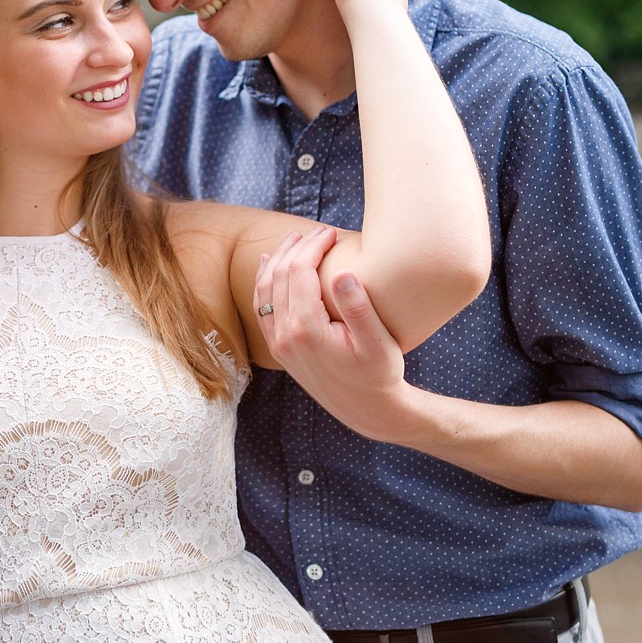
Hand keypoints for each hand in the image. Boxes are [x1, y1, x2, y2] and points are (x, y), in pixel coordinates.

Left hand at [254, 226, 416, 441]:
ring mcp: (278, 343)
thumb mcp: (378, 344)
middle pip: (279, 275)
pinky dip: (263, 281)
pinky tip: (269, 265)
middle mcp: (284, 335)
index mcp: (306, 329)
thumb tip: (342, 273)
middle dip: (296, 248)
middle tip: (318, 231)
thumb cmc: (380, 376)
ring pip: (265, 289)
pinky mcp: (279, 348)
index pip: (299, 271)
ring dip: (277, 260)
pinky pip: (262, 306)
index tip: (330, 231)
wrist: (367, 411)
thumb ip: (359, 308)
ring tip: (296, 240)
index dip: (313, 246)